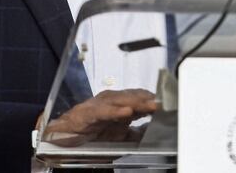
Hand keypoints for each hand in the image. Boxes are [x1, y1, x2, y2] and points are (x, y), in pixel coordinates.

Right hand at [41, 89, 156, 146]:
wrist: (63, 137)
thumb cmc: (92, 134)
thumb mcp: (120, 137)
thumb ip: (137, 133)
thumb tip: (156, 132)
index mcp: (122, 105)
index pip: (143, 99)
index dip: (157, 101)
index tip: (172, 103)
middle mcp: (113, 101)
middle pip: (135, 96)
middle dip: (151, 99)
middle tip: (166, 102)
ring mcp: (100, 104)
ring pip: (122, 99)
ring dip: (138, 101)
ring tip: (151, 105)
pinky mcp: (87, 112)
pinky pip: (103, 110)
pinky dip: (116, 110)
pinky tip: (127, 111)